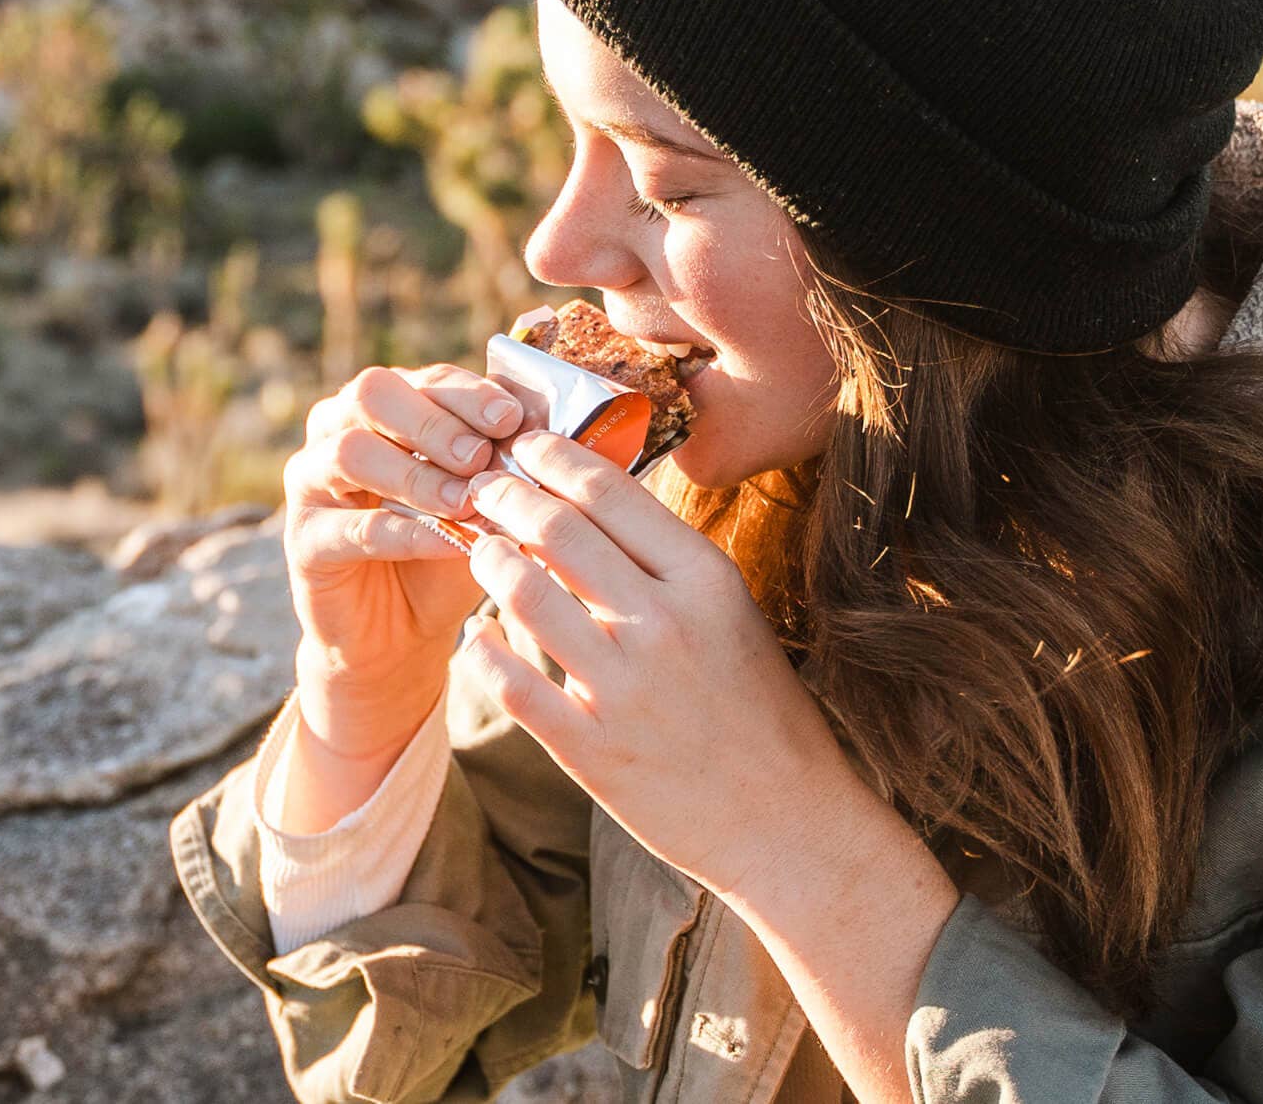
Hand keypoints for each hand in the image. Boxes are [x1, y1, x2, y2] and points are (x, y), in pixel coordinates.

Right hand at [282, 363, 523, 755]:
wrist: (402, 633)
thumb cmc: (452, 548)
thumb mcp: (488, 499)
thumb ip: (510, 462)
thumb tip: (558, 428)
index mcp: (390, 407)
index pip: (427, 377)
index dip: (469, 392)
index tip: (511, 416)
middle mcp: (340, 429)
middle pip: (373, 393)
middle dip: (434, 420)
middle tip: (480, 455)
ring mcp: (311, 482)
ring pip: (350, 452)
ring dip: (417, 475)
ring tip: (466, 501)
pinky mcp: (303, 540)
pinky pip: (349, 526)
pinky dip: (405, 532)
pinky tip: (450, 543)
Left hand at [457, 428, 855, 894]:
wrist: (784, 818)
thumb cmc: (761, 708)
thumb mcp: (732, 613)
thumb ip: (667, 562)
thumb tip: (593, 506)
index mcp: (704, 579)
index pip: (610, 493)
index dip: (555, 457)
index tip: (526, 444)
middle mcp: (662, 623)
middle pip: (558, 530)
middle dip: (507, 496)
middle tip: (484, 486)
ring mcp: (622, 687)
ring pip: (524, 595)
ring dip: (488, 560)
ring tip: (478, 548)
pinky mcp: (590, 748)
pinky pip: (513, 682)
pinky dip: (484, 650)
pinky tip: (478, 634)